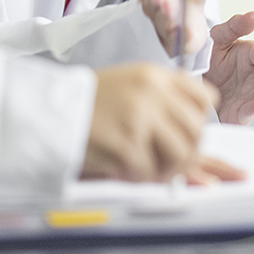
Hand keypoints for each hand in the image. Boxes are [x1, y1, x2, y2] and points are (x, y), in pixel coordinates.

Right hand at [81, 63, 244, 182]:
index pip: (204, 98)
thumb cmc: (87, 102)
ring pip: (181, 153)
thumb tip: (194, 127)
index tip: (188, 134)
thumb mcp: (130, 85)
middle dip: (187, 153)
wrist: (48, 109)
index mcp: (156, 76)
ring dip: (168, 169)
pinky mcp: (126, 142)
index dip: (200, 121)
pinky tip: (124, 170)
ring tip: (148, 170)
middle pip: (196, 130)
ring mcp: (141, 116)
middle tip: (170, 163)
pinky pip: (149, 170)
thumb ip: (162, 98)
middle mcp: (153, 92)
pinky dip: (139, 177)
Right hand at [126, 0, 237, 57]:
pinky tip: (188, 32)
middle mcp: (154, 3)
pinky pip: (175, 40)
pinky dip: (183, 35)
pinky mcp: (174, 41)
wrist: (194, 10)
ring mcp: (162, 23)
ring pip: (161, 21)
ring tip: (174, 12)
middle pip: (149, 2)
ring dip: (167, 16)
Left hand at [204, 11, 253, 123]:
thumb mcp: (219, 37)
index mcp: (250, 56)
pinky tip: (253, 105)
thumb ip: (235, 27)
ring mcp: (248, 93)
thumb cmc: (211, 58)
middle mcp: (253, 75)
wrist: (195, 81)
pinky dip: (251, 110)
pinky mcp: (240, 111)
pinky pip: (246, 112)